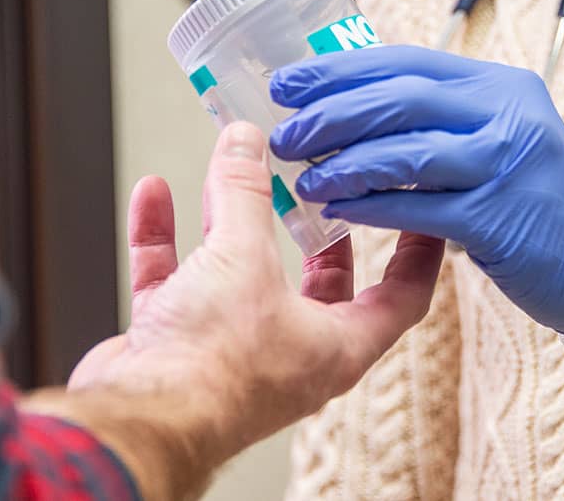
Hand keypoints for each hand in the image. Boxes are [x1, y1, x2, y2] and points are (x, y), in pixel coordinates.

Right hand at [62, 122, 443, 500]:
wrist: (139, 419)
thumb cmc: (211, 369)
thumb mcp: (243, 259)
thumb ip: (245, 194)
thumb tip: (247, 146)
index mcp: (336, 346)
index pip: (402, 298)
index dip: (419, 254)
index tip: (424, 215)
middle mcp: (289, 352)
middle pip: (320, 284)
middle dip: (317, 233)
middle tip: (323, 186)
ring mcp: (231, 350)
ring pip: (240, 276)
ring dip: (229, 222)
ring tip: (229, 173)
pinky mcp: (177, 345)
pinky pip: (175, 280)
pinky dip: (165, 237)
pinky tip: (154, 195)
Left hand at [268, 46, 563, 345]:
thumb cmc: (539, 196)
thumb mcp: (500, 134)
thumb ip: (442, 117)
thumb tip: (351, 109)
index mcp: (497, 84)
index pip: (405, 62)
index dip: (339, 71)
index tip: (288, 83)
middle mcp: (504, 114)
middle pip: (398, 100)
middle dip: (330, 114)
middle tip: (284, 133)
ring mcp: (504, 165)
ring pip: (404, 153)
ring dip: (343, 163)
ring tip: (302, 176)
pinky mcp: (500, 219)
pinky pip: (417, 208)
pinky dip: (370, 207)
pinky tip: (336, 211)